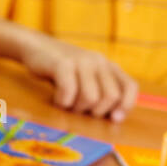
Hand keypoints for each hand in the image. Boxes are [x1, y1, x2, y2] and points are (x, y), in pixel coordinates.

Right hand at [21, 35, 138, 120]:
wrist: (36, 46)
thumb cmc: (62, 70)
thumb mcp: (87, 78)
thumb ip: (102, 91)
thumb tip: (115, 117)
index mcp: (108, 66)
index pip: (130, 86)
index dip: (126, 105)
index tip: (113, 119)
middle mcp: (99, 61)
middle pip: (111, 96)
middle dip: (96, 112)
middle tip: (81, 110)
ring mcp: (82, 61)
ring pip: (91, 97)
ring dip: (77, 108)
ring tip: (68, 104)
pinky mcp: (63, 63)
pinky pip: (69, 91)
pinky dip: (63, 102)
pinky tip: (58, 99)